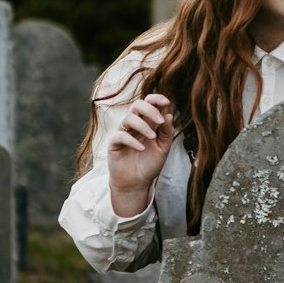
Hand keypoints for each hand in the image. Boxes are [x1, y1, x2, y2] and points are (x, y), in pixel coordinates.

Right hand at [107, 93, 173, 216]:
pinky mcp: (114, 143)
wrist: (136, 183)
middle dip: (149, 110)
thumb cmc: (149, 165)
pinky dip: (132, 140)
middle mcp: (134, 125)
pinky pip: (120, 135)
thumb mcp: (163, 149)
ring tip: (152, 138)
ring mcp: (123, 132)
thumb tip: (169, 115)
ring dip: (142, 125)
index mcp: (147, 123)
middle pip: (137, 105)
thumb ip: (167, 133)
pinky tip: (141, 148)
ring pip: (128, 118)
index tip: (167, 102)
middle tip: (159, 121)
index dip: (156, 99)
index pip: (149, 103)